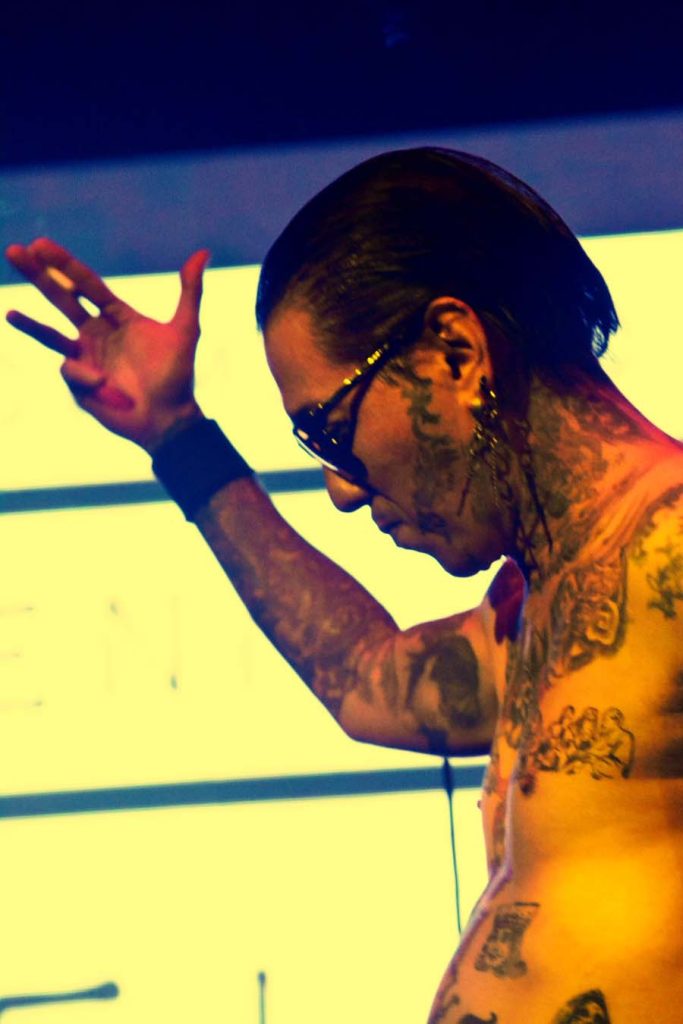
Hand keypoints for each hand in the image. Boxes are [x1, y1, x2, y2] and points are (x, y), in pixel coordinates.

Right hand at [5, 238, 210, 450]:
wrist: (169, 418)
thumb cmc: (178, 376)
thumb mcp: (185, 330)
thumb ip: (190, 291)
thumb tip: (202, 253)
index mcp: (117, 317)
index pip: (86, 284)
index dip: (64, 264)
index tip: (42, 244)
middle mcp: (97, 333)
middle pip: (61, 299)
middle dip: (38, 276)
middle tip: (15, 251)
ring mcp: (85, 358)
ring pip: (51, 334)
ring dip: (30, 323)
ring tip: (9, 312)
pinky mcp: (79, 383)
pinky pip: (71, 371)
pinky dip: (87, 375)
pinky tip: (105, 384)